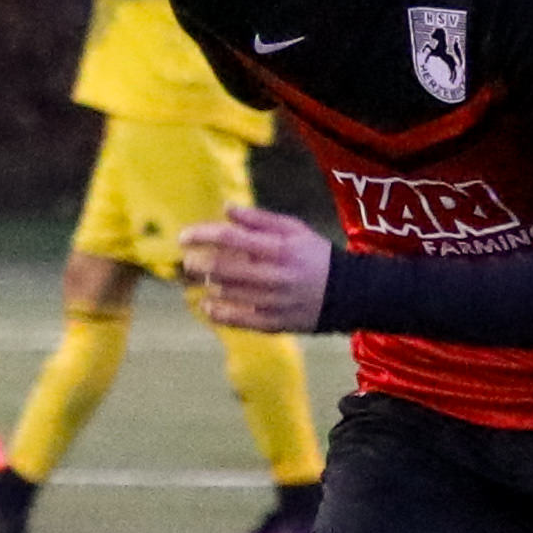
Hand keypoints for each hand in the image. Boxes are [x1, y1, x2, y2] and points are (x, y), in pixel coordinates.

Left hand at [176, 205, 332, 333]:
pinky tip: (207, 304)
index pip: (230, 239)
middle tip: (188, 261)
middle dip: (197, 263)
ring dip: (206, 284)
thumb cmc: (315, 255)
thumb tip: (227, 209)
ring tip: (200, 278)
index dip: (202, 236)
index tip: (183, 237)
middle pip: (222, 268)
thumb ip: (259, 220)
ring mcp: (271, 302)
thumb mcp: (294, 229)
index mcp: (278, 249)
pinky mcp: (272, 323)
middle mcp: (272, 276)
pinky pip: (236, 320)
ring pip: (225, 293)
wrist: (348, 293)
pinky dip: (216, 312)